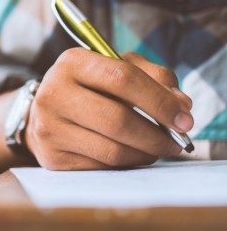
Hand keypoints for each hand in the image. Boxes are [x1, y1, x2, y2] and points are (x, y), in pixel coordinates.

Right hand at [24, 48, 193, 169]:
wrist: (46, 112)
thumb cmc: (90, 87)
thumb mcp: (117, 67)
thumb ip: (154, 77)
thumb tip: (181, 105)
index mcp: (71, 63)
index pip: (122, 78)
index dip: (159, 100)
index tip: (184, 118)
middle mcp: (54, 94)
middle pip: (118, 119)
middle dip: (156, 134)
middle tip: (177, 141)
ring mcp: (49, 128)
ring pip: (112, 150)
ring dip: (145, 152)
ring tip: (157, 148)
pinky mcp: (52, 157)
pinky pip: (102, 167)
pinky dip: (126, 163)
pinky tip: (132, 154)